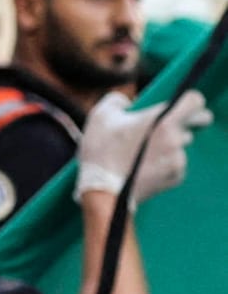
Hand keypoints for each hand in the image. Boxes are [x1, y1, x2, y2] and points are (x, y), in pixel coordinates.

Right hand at [77, 88, 211, 203]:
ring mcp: (178, 159)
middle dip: (181, 126)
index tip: (185, 107)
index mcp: (163, 119)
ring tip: (145, 155)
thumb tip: (126, 102)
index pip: (195, 101)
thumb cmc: (100, 153)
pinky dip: (165, 166)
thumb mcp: (99, 117)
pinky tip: (146, 169)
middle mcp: (176, 138)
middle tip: (165, 131)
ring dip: (169, 147)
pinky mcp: (175, 177)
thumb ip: (116, 101)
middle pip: (192, 125)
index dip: (191, 102)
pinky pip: (176, 166)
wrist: (102, 192)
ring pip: (181, 146)